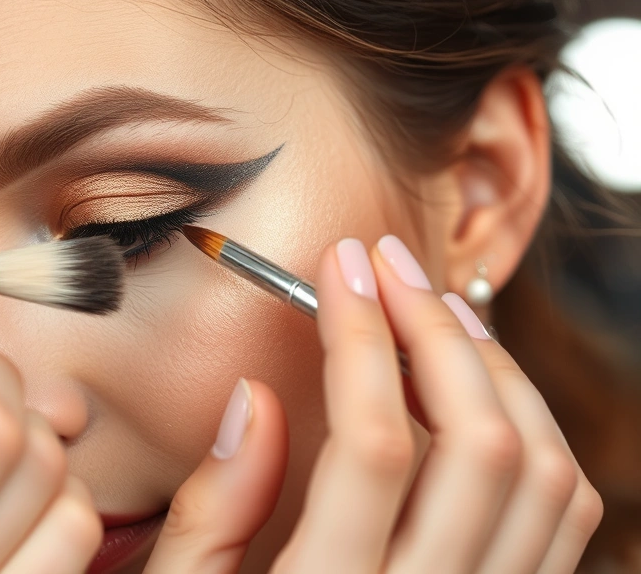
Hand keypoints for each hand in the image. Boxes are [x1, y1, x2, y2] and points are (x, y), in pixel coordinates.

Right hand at [145, 235, 602, 572]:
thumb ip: (215, 511)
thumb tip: (254, 398)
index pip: (377, 442)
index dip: (359, 336)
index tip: (336, 269)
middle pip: (480, 443)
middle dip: (435, 329)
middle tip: (388, 265)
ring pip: (544, 471)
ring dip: (498, 370)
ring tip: (436, 310)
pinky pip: (565, 515)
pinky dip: (537, 430)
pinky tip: (481, 388)